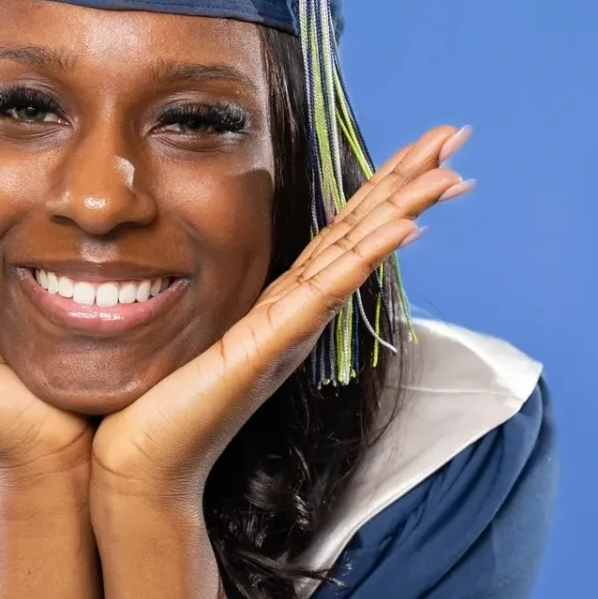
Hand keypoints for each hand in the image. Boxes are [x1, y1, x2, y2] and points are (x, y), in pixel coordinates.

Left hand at [90, 124, 473, 510]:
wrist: (139, 465)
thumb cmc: (156, 405)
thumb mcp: (193, 329)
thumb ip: (211, 293)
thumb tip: (193, 253)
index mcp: (280, 306)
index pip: (341, 231)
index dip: (382, 185)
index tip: (427, 146)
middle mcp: (295, 317)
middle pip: (362, 232)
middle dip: (410, 181)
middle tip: (457, 134)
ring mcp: (287, 333)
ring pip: (355, 257)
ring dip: (403, 209)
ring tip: (448, 172)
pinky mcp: (265, 350)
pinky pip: (322, 294)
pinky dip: (363, 259)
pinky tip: (401, 228)